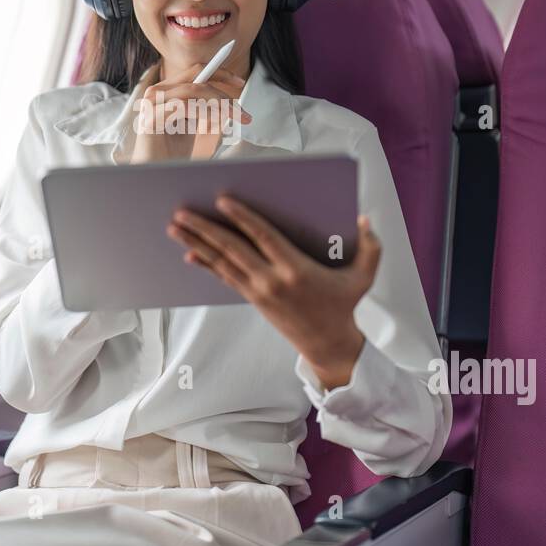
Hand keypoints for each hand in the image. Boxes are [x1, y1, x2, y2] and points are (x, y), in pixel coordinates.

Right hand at [129, 63, 251, 162]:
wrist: (154, 174)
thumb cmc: (171, 152)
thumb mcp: (190, 124)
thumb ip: (200, 107)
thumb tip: (223, 99)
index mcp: (167, 91)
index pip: (195, 72)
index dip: (220, 73)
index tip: (240, 82)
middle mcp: (157, 92)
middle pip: (197, 80)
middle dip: (224, 95)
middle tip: (243, 114)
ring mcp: (152, 103)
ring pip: (193, 91)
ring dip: (218, 104)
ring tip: (234, 118)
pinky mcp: (151, 118)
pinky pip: (183, 107)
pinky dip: (204, 112)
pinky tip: (217, 121)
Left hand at [166, 195, 380, 389]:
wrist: (328, 345)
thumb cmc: (345, 305)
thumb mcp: (364, 277)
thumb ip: (370, 246)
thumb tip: (365, 219)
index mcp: (296, 269)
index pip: (263, 237)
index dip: (242, 217)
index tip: (222, 200)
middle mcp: (272, 280)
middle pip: (232, 249)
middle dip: (204, 229)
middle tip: (180, 212)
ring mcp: (259, 292)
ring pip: (222, 263)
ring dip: (196, 244)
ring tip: (174, 228)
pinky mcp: (253, 300)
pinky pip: (225, 278)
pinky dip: (207, 265)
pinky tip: (190, 254)